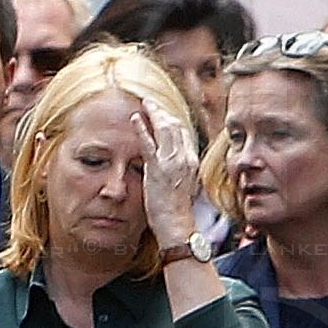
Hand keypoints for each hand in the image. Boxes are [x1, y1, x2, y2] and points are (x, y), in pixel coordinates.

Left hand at [132, 106, 203, 251]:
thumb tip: (172, 164)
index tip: (162, 112)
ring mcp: (171, 162)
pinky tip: (135, 118)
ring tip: (144, 104)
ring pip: (165, 129)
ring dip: (154, 113)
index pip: (183, 132)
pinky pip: (149, 143)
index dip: (172, 119)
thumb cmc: (177, 211)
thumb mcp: (183, 185)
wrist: (177, 225)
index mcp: (191, 161)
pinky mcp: (157, 169)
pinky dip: (142, 128)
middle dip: (163, 111)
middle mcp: (184, 158)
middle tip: (151, 102)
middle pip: (175, 125)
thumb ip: (179, 170)